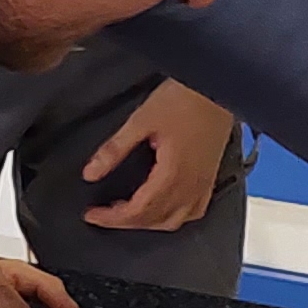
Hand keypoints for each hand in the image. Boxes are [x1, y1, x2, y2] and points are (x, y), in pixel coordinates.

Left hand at [81, 83, 239, 233]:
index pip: (138, 210)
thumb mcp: (141, 120)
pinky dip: (174, 217)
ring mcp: (203, 184)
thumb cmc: (185, 98)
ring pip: (175, 220)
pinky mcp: (210, 177)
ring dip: (149, 222)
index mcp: (172, 174)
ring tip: (127, 213)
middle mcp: (191, 185)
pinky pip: (194, 211)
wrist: (218, 86)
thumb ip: (115, 150)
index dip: (112, 217)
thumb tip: (90, 173)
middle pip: (154, 220)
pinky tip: (163, 210)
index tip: (91, 215)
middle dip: (125, 222)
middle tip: (103, 215)